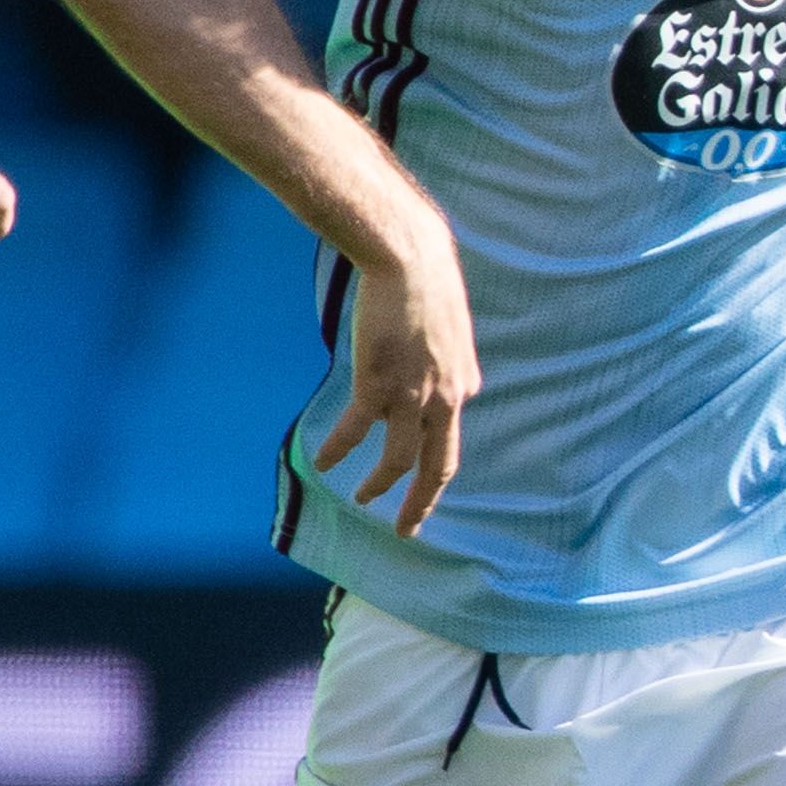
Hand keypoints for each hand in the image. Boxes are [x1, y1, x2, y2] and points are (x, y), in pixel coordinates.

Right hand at [310, 225, 478, 535]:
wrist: (409, 257)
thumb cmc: (426, 279)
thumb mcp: (446, 325)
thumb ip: (439, 353)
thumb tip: (424, 353)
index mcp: (464, 384)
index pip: (449, 437)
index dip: (433, 463)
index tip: (422, 481)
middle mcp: (446, 399)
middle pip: (437, 467)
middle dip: (421, 502)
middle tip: (407, 528)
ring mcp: (413, 396)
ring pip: (399, 461)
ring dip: (379, 486)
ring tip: (362, 500)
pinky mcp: (379, 387)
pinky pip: (355, 433)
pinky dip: (337, 451)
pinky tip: (322, 463)